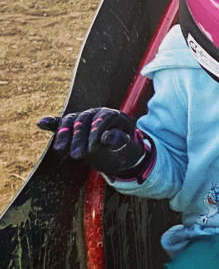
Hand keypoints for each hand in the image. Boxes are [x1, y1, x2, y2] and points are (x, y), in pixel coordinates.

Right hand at [38, 107, 154, 180]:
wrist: (120, 154)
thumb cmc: (126, 150)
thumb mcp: (128, 147)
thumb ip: (120, 140)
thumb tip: (107, 137)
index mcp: (115, 115)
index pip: (104, 118)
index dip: (97, 131)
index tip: (93, 148)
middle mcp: (98, 113)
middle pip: (85, 120)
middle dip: (79, 138)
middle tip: (77, 156)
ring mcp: (85, 118)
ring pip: (72, 121)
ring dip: (64, 135)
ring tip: (59, 150)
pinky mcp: (74, 125)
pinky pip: (62, 122)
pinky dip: (52, 123)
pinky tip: (41, 124)